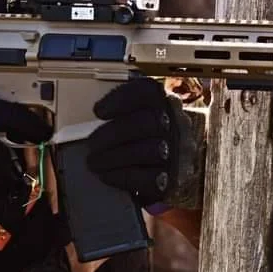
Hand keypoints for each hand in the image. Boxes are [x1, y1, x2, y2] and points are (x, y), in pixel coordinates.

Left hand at [86, 77, 194, 206]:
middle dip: (112, 134)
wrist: (180, 167)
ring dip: (113, 157)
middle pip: (146, 122)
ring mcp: (178, 153)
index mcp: (166, 103)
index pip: (148, 92)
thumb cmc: (152, 138)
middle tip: (92, 143)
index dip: (121, 99)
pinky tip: (107, 175)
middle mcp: (177, 125)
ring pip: (147, 150)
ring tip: (94, 162)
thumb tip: (94, 117)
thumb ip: (124, 110)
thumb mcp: (144, 115)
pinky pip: (147, 178)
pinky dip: (121, 176)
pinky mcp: (172, 180)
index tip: (98, 111)